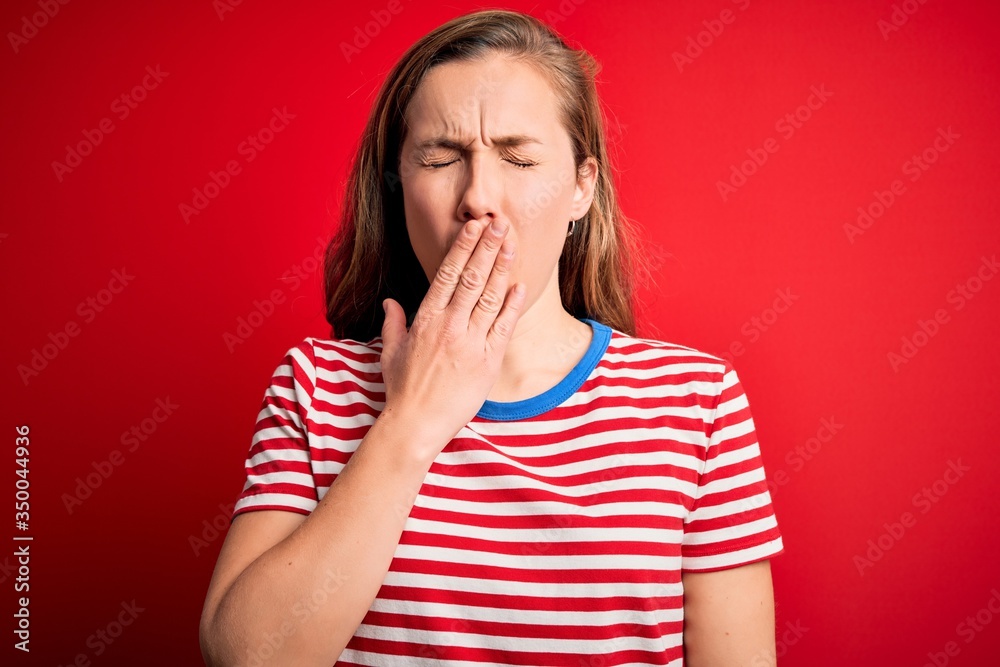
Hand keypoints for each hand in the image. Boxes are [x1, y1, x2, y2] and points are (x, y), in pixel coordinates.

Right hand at [379, 217, 525, 453]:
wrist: (416, 425)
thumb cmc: (402, 390)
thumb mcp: (390, 352)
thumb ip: (393, 324)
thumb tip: (391, 303)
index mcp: (426, 320)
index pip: (447, 275)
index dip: (463, 248)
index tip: (474, 227)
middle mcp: (449, 327)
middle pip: (472, 278)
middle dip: (487, 248)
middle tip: (500, 223)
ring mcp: (470, 344)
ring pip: (489, 298)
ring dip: (502, 269)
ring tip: (512, 244)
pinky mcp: (487, 362)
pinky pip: (502, 328)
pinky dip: (511, 306)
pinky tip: (519, 286)